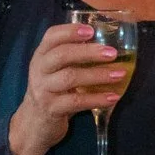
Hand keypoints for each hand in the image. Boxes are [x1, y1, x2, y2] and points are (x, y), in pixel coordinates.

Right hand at [7, 21, 130, 154]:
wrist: (34, 123)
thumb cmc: (53, 90)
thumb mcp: (56, 70)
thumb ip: (73, 57)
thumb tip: (109, 46)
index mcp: (42, 55)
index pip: (51, 36)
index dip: (70, 31)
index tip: (91, 30)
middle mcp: (39, 69)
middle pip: (61, 55)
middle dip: (88, 52)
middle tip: (112, 53)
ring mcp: (43, 90)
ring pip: (70, 78)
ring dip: (97, 75)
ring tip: (120, 74)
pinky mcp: (51, 109)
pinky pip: (76, 102)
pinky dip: (96, 99)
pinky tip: (113, 97)